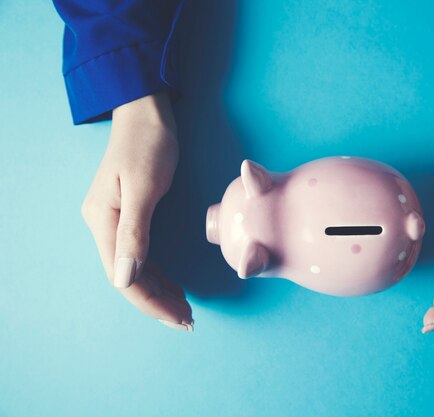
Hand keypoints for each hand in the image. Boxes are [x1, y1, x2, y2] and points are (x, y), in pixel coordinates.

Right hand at [81, 93, 193, 330]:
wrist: (146, 112)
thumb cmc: (148, 143)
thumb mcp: (143, 186)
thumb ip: (135, 232)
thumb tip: (123, 278)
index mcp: (103, 221)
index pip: (124, 277)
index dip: (151, 302)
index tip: (180, 317)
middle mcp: (103, 225)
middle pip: (128, 277)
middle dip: (156, 302)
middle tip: (187, 319)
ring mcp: (114, 221)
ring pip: (134, 269)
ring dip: (158, 291)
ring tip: (183, 308)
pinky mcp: (128, 215)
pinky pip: (139, 254)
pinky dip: (156, 273)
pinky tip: (171, 284)